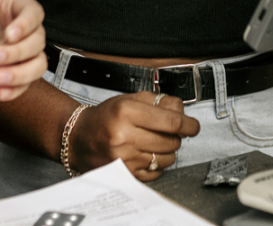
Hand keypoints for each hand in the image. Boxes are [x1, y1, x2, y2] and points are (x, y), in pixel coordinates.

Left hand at [0, 0, 47, 101]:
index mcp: (18, 8)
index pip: (34, 14)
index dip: (25, 25)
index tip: (9, 35)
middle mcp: (28, 31)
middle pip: (38, 42)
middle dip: (16, 52)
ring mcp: (25, 54)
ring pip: (39, 65)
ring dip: (20, 73)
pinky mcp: (17, 73)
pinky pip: (26, 85)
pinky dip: (15, 90)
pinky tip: (0, 92)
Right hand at [68, 92, 200, 181]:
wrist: (78, 138)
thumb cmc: (106, 117)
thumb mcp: (129, 99)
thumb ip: (158, 101)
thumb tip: (183, 112)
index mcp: (127, 112)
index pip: (170, 121)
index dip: (189, 125)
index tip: (194, 126)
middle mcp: (124, 136)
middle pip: (170, 141)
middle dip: (176, 137)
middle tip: (168, 132)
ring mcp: (124, 158)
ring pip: (166, 159)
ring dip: (167, 151)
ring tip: (155, 143)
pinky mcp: (124, 173)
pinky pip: (155, 173)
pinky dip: (157, 165)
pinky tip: (148, 155)